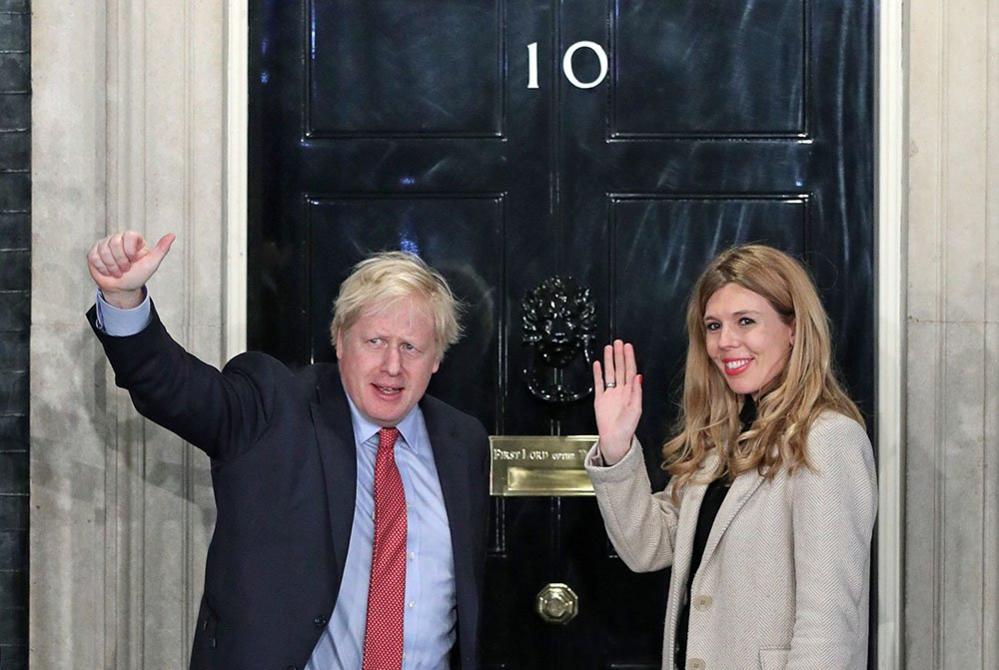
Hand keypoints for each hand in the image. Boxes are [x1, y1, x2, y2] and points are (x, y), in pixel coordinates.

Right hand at [87, 231, 174, 307]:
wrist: (123, 289)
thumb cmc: (138, 275)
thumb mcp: (152, 263)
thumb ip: (161, 249)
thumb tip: (172, 235)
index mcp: (132, 239)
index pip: (129, 235)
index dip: (130, 251)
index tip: (133, 260)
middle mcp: (118, 238)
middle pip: (114, 242)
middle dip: (121, 261)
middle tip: (125, 269)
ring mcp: (104, 245)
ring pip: (104, 250)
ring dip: (112, 266)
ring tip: (117, 271)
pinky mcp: (93, 252)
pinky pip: (94, 257)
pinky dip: (102, 268)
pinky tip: (108, 271)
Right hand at [592, 340, 641, 464]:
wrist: (614, 439)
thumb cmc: (627, 427)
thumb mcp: (636, 409)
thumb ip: (636, 392)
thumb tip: (638, 376)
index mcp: (631, 392)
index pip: (630, 370)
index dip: (629, 358)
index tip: (628, 347)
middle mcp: (621, 390)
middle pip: (620, 368)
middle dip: (619, 355)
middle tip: (618, 342)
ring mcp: (610, 393)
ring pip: (609, 372)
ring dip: (609, 360)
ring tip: (608, 348)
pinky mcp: (600, 399)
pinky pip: (599, 383)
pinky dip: (598, 373)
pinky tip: (597, 364)